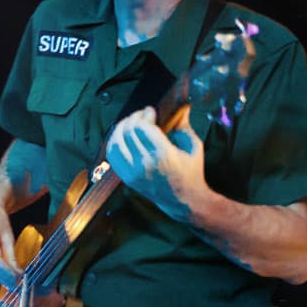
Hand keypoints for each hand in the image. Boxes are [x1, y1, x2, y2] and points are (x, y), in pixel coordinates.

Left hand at [106, 105, 207, 220]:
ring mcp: (133, 173)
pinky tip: (122, 135)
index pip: (143, 127)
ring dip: (121, 127)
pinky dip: (114, 141)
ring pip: (116, 142)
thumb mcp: (193, 146)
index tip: (151, 110)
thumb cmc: (191, 172)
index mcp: (163, 156)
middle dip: (134, 118)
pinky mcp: (127, 179)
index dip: (145, 114)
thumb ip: (184, 124)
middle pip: (128, 132)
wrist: (184, 201)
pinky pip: (112, 155)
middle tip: (141, 115)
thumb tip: (181, 105)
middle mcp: (145, 165)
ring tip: (130, 123)